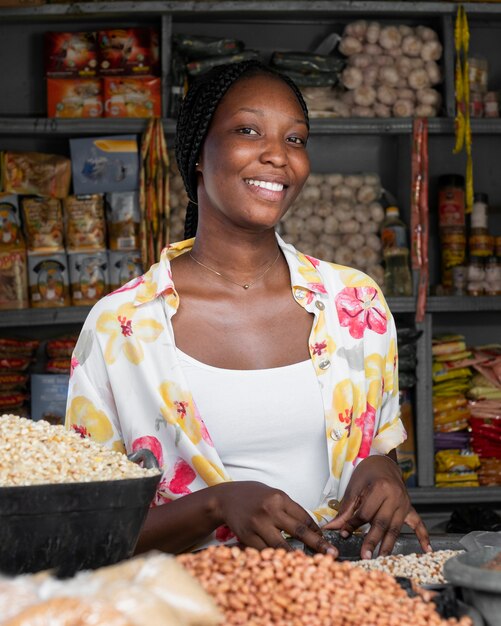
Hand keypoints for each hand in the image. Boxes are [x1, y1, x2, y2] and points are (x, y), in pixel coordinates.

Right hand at [214, 481, 336, 555]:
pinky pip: (265, 552)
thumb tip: (310, 528)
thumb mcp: (273, 495)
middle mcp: (270, 510)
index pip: (304, 517)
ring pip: (282, 546)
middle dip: (318, 545)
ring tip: (311, 567)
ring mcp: (258, 524)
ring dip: (297, 558)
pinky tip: (284, 565)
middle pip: (299, 531)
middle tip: (332, 554)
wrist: (226, 497)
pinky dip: (276, 559)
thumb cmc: (253, 496)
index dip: (317, 531)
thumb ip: (289, 510)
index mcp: (279, 498)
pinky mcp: (247, 537)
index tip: (327, 541)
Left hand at [323, 455, 430, 558]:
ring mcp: (404, 503)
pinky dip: (423, 536)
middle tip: (364, 555)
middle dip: (372, 541)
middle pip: (382, 523)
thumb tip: (331, 527)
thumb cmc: (367, 472)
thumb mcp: (354, 488)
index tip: (344, 534)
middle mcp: (395, 496)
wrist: (382, 461)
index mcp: (379, 488)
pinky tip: (426, 549)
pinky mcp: (409, 507)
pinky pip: (418, 523)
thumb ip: (345, 510)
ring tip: (381, 558)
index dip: (353, 524)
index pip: (366, 513)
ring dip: (389, 545)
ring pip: (396, 527)